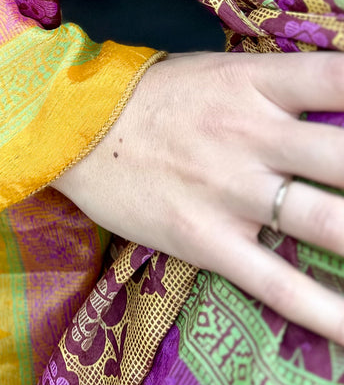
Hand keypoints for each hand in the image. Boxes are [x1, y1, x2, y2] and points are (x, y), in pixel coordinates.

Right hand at [52, 50, 343, 344]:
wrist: (68, 128)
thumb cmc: (150, 96)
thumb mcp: (217, 70)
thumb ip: (279, 87)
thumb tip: (342, 98)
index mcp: (254, 82)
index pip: (341, 78)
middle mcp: (252, 133)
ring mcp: (231, 189)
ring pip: (329, 223)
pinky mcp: (206, 239)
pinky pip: (279, 284)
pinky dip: (330, 314)